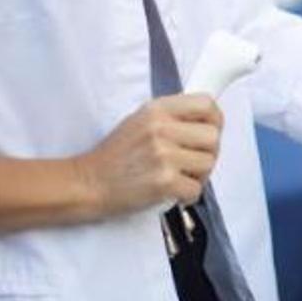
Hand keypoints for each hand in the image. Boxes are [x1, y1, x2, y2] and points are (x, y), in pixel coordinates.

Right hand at [76, 94, 222, 215]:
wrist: (86, 184)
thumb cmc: (115, 156)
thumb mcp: (141, 121)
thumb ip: (172, 117)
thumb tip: (208, 120)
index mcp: (157, 109)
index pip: (206, 104)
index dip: (215, 120)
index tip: (208, 132)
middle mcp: (161, 128)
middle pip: (213, 137)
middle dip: (208, 153)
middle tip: (191, 163)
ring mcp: (163, 155)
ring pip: (208, 163)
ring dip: (198, 176)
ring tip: (178, 177)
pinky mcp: (164, 181)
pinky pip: (197, 189)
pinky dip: (188, 196)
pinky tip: (172, 193)